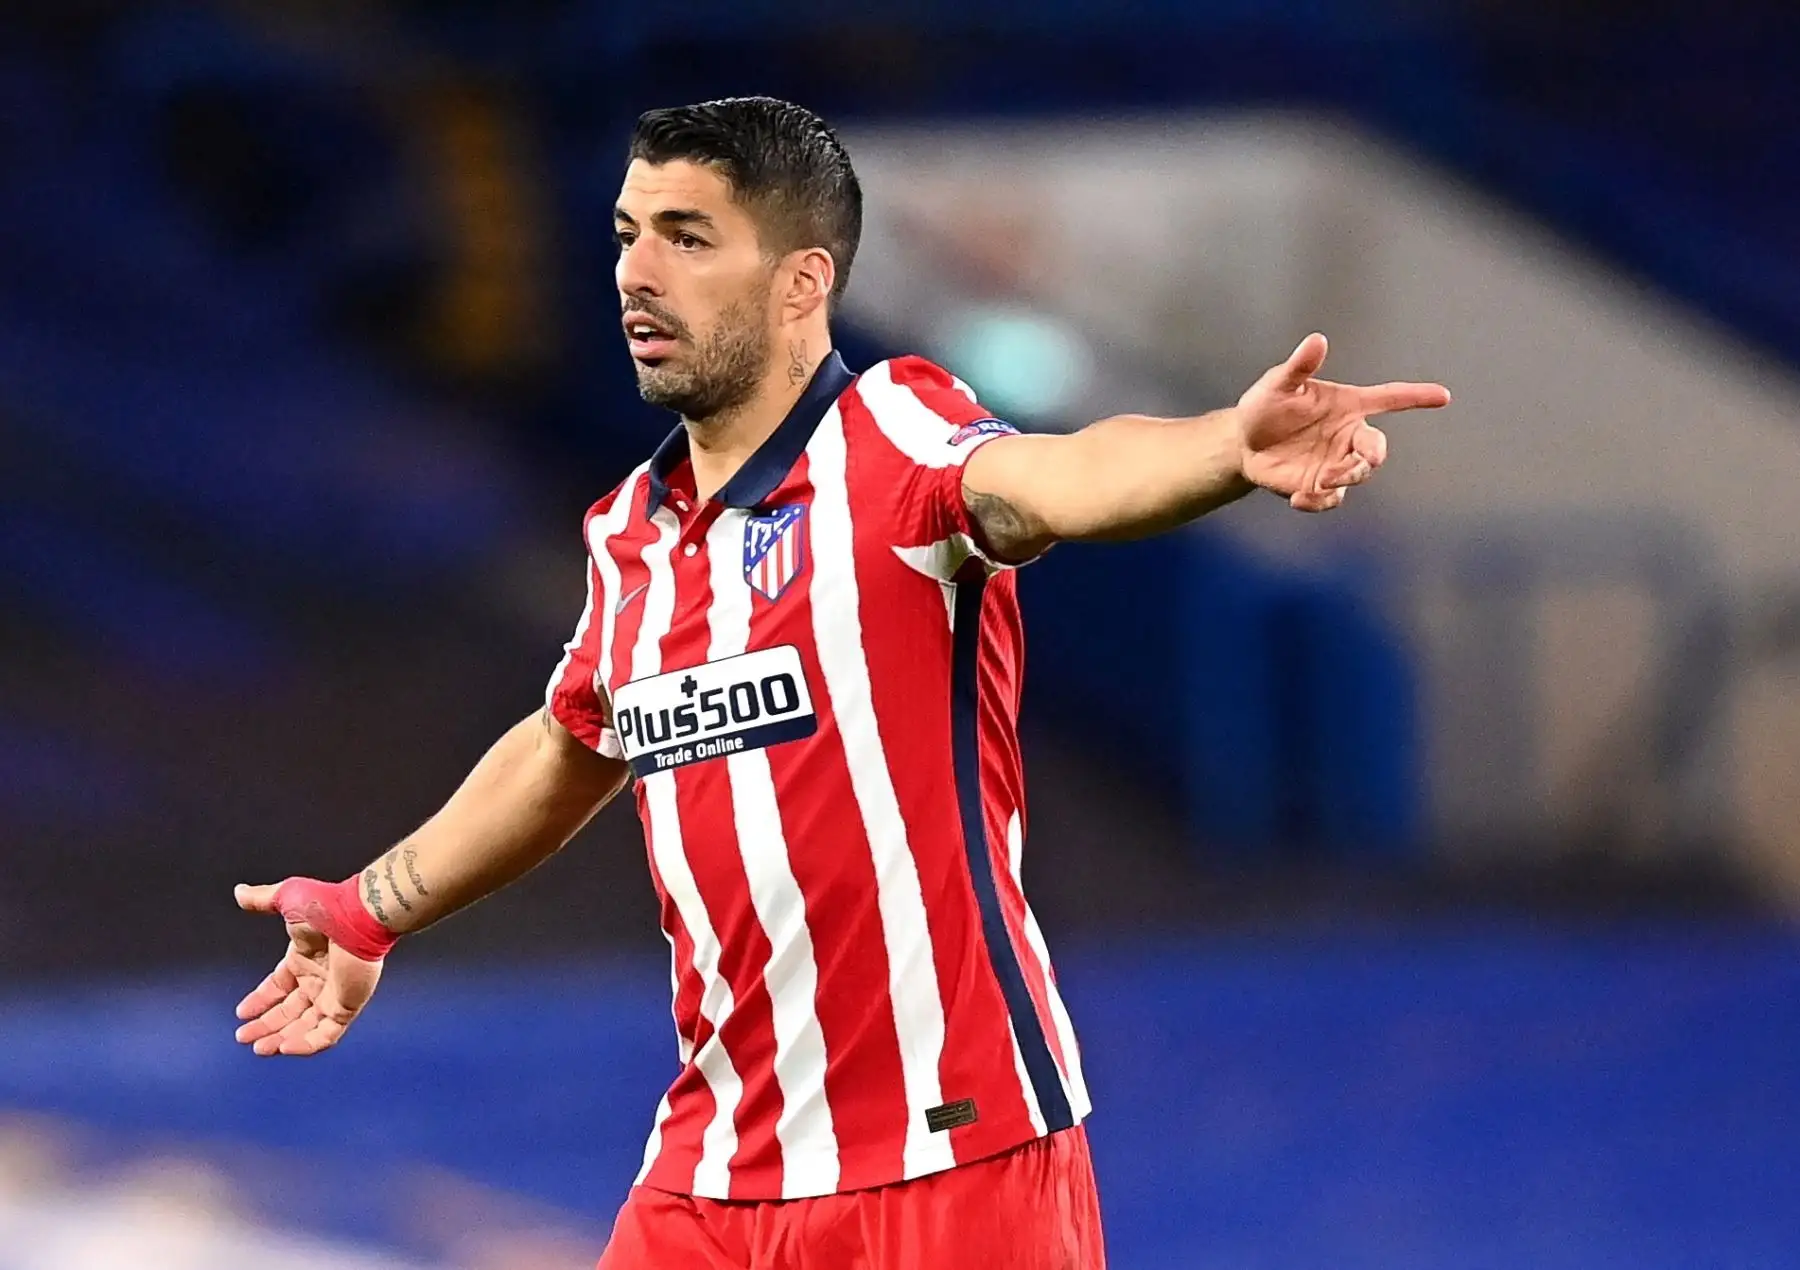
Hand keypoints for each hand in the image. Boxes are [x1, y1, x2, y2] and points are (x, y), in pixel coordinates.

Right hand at [233, 879, 383, 1055]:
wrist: (359, 915)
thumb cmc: (327, 905)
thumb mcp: (286, 898)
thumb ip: (262, 899)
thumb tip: (239, 892)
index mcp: (304, 958)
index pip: (279, 986)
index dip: (260, 1000)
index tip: (241, 1013)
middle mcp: (319, 978)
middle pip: (289, 1010)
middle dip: (266, 1025)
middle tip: (244, 1038)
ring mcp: (334, 993)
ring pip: (305, 1026)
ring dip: (280, 1038)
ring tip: (259, 1048)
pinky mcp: (348, 1005)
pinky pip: (326, 1034)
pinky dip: (305, 1044)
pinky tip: (284, 1047)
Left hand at [1237, 333, 1449, 511]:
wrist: (1244, 442)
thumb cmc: (1266, 406)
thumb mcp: (1279, 384)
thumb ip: (1300, 366)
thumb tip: (1317, 340)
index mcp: (1348, 405)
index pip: (1389, 398)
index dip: (1416, 396)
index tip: (1442, 396)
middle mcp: (1348, 435)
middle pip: (1376, 448)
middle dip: (1372, 457)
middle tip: (1359, 462)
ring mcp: (1335, 462)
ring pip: (1357, 475)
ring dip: (1346, 478)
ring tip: (1320, 481)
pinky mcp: (1318, 486)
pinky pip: (1330, 499)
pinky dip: (1318, 501)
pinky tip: (1299, 498)